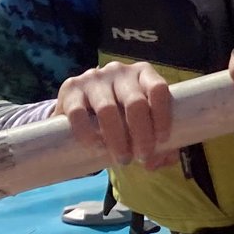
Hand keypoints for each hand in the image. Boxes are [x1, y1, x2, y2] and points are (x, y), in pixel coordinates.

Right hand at [56, 61, 174, 167]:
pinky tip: (97, 147)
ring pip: (108, 110)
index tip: (162, 141)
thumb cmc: (122, 113)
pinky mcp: (71, 89)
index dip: (162, 116)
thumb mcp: (141, 119)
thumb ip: (156, 141)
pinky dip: (89, 134)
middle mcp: (119, 71)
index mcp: (143, 73)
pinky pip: (78, 114)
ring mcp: (94, 78)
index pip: (158, 89)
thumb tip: (157, 163)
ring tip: (122, 158)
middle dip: (141, 135)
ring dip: (117, 139)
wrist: (82, 104)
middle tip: (141, 157)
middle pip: (135, 103)